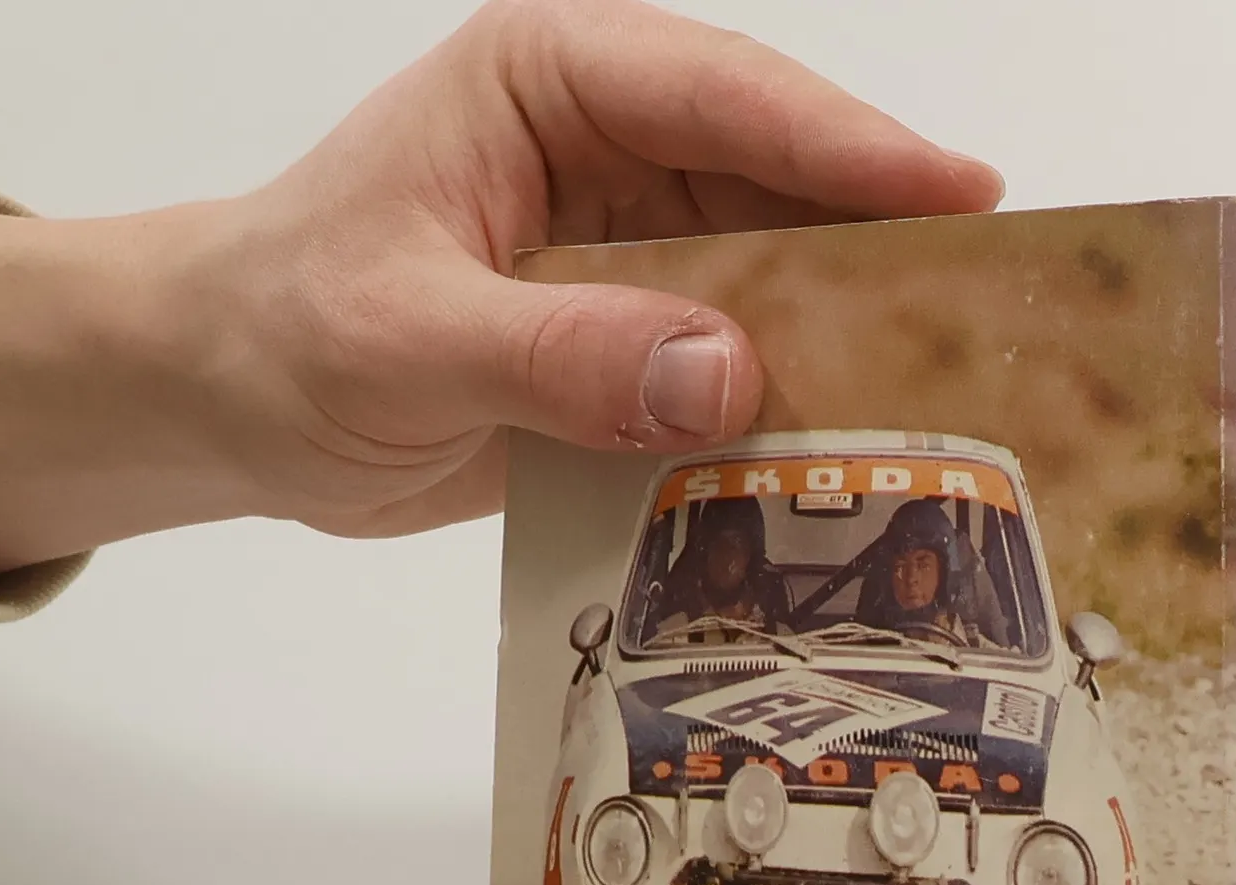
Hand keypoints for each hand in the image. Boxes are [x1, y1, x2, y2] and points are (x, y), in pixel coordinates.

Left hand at [0, 0, 1002, 579]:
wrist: (233, 403)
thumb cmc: (284, 328)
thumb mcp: (404, 337)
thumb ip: (559, 354)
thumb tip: (726, 373)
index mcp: (548, 85)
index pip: (718, 93)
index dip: (843, 144)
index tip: (955, 195)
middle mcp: (610, 156)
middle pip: (779, 176)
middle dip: (882, 234)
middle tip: (1002, 293)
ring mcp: (633, 254)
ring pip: (777, 273)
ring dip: (851, 330)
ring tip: (958, 378)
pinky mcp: (637, 344)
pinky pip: (742, 365)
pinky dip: (792, 406)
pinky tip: (853, 447)